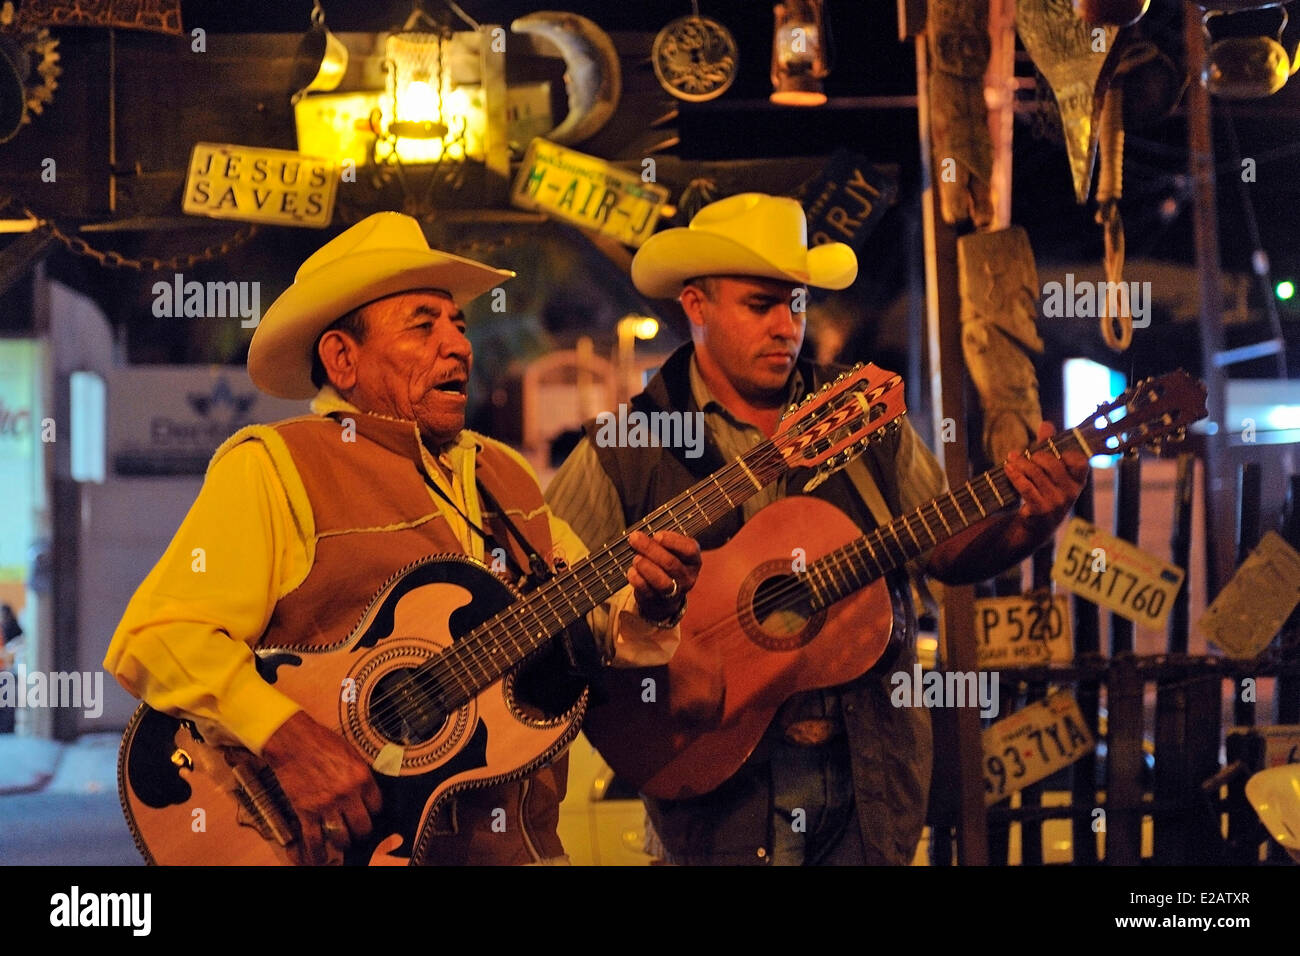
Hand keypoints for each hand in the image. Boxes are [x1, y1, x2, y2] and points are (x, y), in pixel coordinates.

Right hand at [261, 710, 382, 864]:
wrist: (293, 741)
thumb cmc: (322, 742)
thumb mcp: (352, 753)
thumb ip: (361, 774)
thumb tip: (368, 791)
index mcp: (362, 777)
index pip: (377, 806)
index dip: (374, 812)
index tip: (370, 814)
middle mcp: (347, 794)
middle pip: (363, 826)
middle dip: (362, 832)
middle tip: (358, 833)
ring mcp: (327, 805)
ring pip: (342, 837)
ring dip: (344, 843)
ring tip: (343, 842)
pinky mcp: (307, 811)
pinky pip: (314, 839)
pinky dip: (317, 852)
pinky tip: (319, 858)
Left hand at [626, 530, 701, 622]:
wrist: (664, 596)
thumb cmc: (665, 565)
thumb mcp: (671, 551)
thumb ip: (661, 542)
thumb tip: (640, 535)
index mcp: (693, 560)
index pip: (690, 549)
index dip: (673, 541)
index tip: (657, 535)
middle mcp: (687, 577)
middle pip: (671, 563)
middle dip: (650, 549)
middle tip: (635, 538)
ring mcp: (675, 592)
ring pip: (662, 581)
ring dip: (646, 567)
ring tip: (636, 558)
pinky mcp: (659, 601)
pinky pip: (648, 591)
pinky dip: (638, 580)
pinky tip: (632, 571)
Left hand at [1003, 421, 1090, 529]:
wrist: (1037, 527)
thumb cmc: (1046, 492)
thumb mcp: (1051, 472)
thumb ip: (1050, 447)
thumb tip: (1046, 424)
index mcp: (1078, 482)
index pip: (1080, 463)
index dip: (1067, 454)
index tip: (1054, 451)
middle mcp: (1070, 492)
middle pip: (1053, 464)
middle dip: (1037, 455)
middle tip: (1026, 454)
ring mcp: (1056, 503)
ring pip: (1036, 474)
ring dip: (1021, 463)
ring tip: (1011, 457)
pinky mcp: (1040, 510)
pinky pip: (1026, 487)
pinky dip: (1015, 474)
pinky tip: (1007, 467)